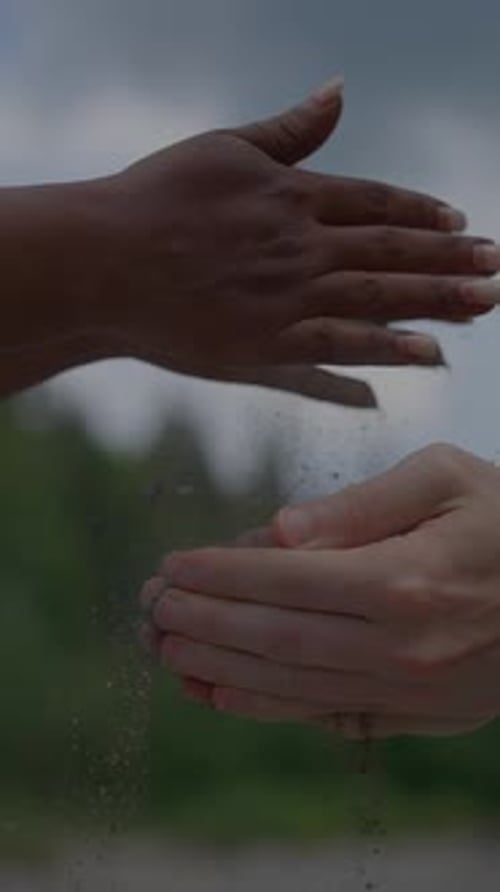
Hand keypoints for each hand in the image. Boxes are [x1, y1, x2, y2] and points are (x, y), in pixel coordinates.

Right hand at [96, 79, 499, 381]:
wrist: (104, 259)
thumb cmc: (154, 199)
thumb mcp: (223, 147)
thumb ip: (288, 129)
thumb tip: (337, 91)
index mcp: (292, 195)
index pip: (376, 203)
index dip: (422, 214)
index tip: (461, 224)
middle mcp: (302, 244)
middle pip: (393, 250)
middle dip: (450, 258)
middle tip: (497, 264)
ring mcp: (289, 295)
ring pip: (380, 295)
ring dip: (438, 299)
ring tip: (485, 302)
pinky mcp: (268, 341)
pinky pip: (340, 344)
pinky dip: (386, 349)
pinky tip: (428, 352)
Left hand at [142, 444, 499, 738]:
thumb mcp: (446, 478)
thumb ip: (361, 503)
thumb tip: (279, 531)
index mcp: (407, 577)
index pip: (287, 578)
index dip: (221, 574)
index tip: (173, 566)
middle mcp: (404, 644)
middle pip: (277, 639)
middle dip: (205, 623)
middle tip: (151, 609)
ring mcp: (412, 688)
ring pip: (293, 685)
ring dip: (219, 669)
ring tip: (166, 650)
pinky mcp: (419, 714)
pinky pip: (326, 716)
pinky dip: (265, 707)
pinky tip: (220, 693)